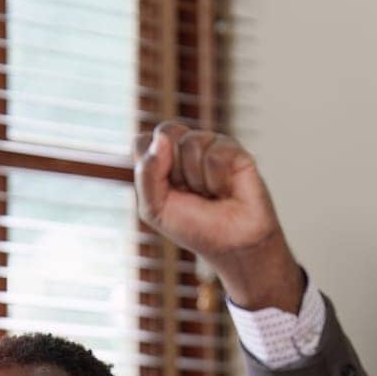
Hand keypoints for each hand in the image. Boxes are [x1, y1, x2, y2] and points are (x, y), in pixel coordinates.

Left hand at [132, 120, 303, 311]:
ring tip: (210, 194)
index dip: (150, 165)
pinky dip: (218, 180)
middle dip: (174, 170)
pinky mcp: (233, 149)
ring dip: (198, 179)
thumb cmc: (193, 226)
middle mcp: (184, 147)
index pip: (143, 142)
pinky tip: (226, 190)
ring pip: (191, 143)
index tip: (165, 190)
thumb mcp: (154, 209)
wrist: (231, 243)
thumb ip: (146, 173)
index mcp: (160, 159)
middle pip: (166, 132)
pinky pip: (215, 154)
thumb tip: (161, 138)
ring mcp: (209, 144)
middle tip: (189, 192)